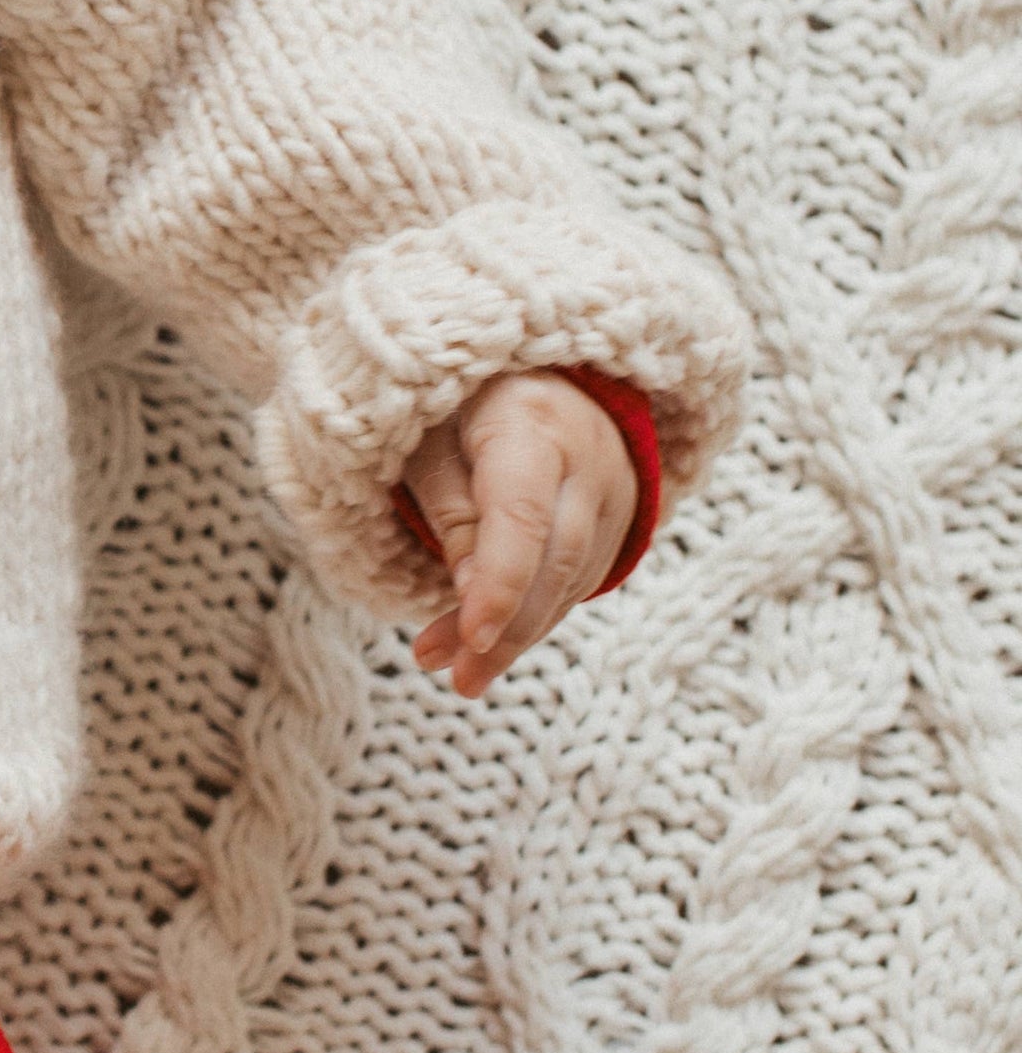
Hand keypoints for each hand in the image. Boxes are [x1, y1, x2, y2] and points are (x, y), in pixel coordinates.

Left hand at [404, 370, 636, 695]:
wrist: (545, 376)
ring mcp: (615, 496)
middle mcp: (589, 462)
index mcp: (533, 423)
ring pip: (571, 583)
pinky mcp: (620, 526)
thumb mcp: (433, 439)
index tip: (468, 638)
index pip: (523, 516)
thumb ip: (450, 508)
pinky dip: (537, 619)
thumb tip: (466, 591)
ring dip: (516, 636)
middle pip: (554, 562)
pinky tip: (493, 644)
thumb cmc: (464, 406)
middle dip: (504, 628)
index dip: (499, 582)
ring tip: (459, 675)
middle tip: (454, 676)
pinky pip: (578, 583)